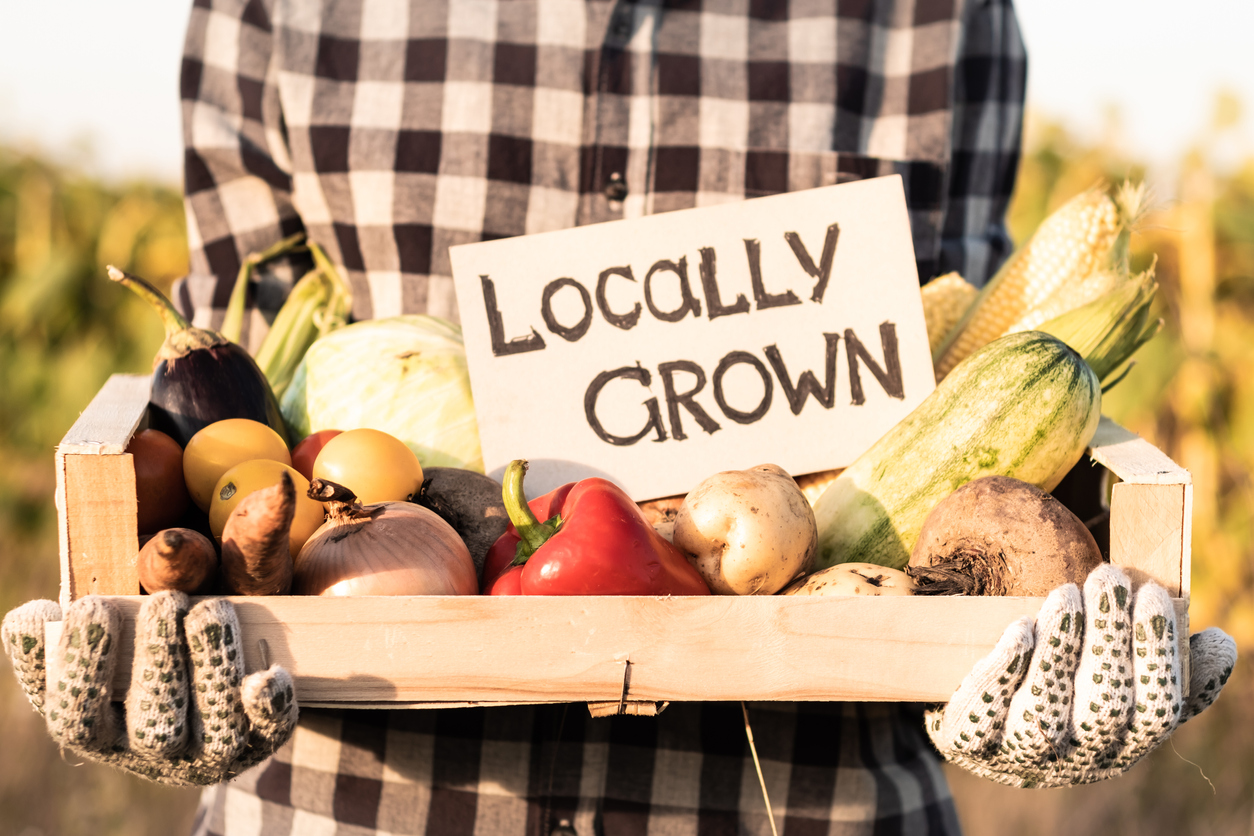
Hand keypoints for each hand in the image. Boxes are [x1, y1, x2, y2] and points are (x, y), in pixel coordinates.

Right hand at [3, 592, 297, 785]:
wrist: (215, 689)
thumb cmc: (144, 655)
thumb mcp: (108, 646)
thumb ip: (75, 633)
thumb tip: (38, 616)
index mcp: (102, 733)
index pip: (77, 717)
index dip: (80, 668)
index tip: (90, 606)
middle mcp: (155, 751)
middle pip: (152, 723)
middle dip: (157, 659)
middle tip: (164, 602)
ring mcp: (211, 750)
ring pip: (214, 726)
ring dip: (212, 665)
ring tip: (210, 610)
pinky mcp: (261, 739)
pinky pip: (271, 731)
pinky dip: (271, 706)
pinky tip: (266, 675)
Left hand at [927, 564, 1235, 787]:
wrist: (979, 721)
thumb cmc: (1065, 693)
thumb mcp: (1119, 687)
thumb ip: (1168, 670)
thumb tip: (1220, 644)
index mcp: (1123, 743)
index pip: (1156, 710)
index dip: (1159, 655)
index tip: (1153, 594)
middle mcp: (1077, 757)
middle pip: (1104, 708)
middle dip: (1110, 641)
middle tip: (1109, 577)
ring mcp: (1021, 753)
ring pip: (1046, 711)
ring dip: (1060, 651)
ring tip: (1066, 595)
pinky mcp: (969, 741)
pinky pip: (983, 714)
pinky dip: (1004, 672)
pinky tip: (1020, 630)